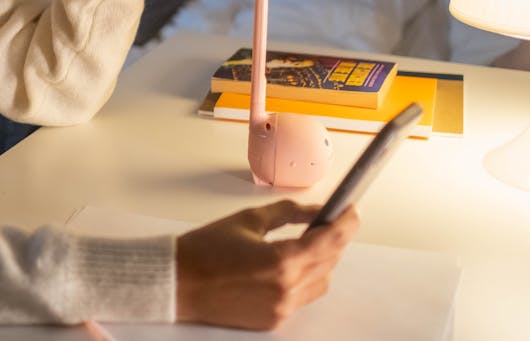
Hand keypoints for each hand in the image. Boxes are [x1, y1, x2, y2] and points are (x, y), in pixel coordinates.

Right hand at [175, 200, 358, 330]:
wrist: (178, 282)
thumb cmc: (205, 249)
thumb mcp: (248, 220)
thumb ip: (287, 213)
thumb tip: (314, 210)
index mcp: (281, 261)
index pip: (330, 240)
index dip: (346, 222)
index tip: (352, 210)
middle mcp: (286, 289)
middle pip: (330, 261)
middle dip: (334, 239)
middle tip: (331, 220)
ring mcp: (280, 308)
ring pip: (320, 282)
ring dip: (322, 261)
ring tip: (310, 241)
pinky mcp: (272, 320)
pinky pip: (301, 298)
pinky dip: (304, 279)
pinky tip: (291, 264)